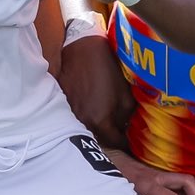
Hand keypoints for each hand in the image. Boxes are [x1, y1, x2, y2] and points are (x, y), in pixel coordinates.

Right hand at [58, 27, 133, 145]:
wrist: (82, 50)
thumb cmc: (107, 70)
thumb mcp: (126, 95)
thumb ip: (126, 117)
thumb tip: (125, 129)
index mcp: (100, 121)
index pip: (115, 143)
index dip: (126, 143)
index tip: (131, 142)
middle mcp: (83, 122)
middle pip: (100, 139)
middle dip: (111, 136)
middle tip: (121, 131)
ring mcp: (71, 114)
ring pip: (88, 128)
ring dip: (99, 127)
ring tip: (108, 118)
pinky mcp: (63, 105)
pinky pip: (77, 118)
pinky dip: (87, 117)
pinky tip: (94, 107)